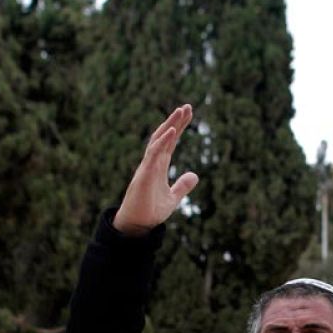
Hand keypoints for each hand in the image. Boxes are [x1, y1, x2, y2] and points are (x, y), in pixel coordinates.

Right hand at [112, 104, 199, 235]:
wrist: (137, 225)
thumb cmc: (150, 211)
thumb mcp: (173, 198)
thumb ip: (182, 186)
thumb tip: (195, 175)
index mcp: (159, 166)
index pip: (170, 142)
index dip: (179, 127)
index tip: (188, 114)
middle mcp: (153, 162)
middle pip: (164, 136)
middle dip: (175, 121)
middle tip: (187, 106)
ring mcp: (148, 166)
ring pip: (158, 140)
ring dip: (169, 125)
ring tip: (180, 111)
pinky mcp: (145, 174)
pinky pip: (153, 154)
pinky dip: (162, 141)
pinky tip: (171, 131)